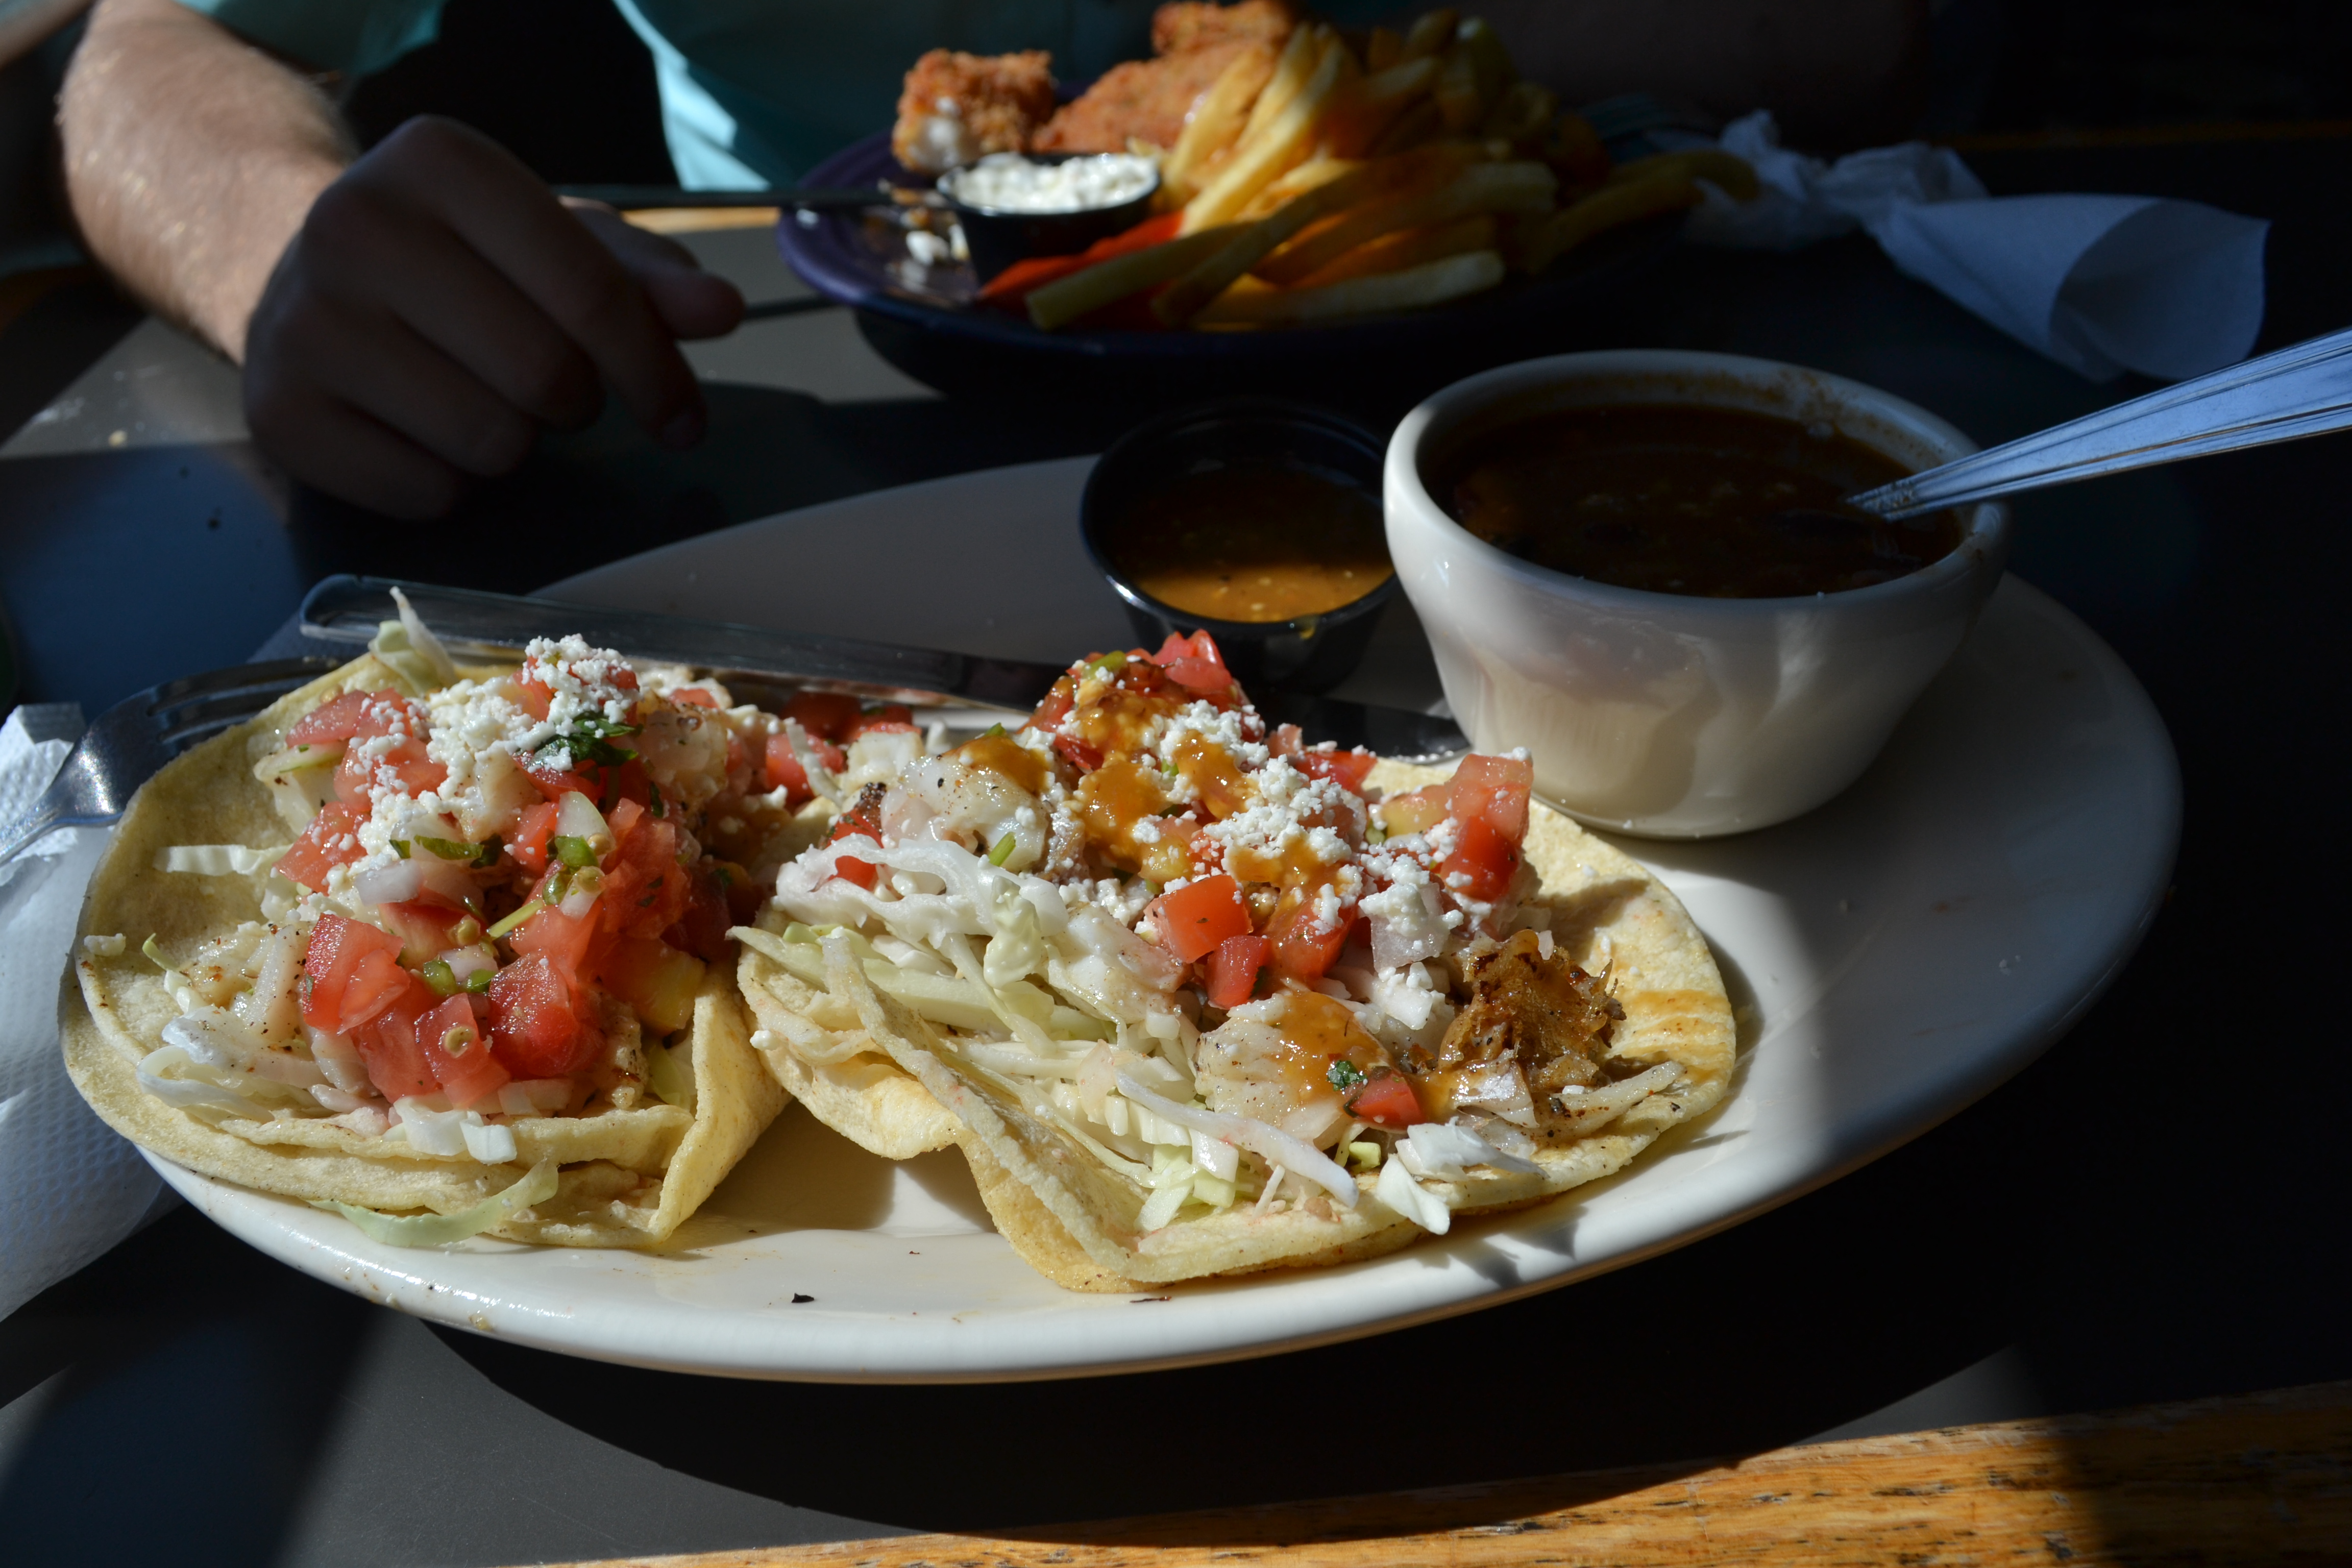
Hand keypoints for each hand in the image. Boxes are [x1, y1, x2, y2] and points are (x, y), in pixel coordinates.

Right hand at [242, 116, 744, 517]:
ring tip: (475, 394)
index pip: (593, 294)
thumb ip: (646, 280)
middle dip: (572, 400)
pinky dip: (445, 482)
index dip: (656, 372)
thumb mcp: (557, 243)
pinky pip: (425, 493)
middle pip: (545, 376)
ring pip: (489, 443)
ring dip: (512, 442)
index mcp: (439, 162)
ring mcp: (303, 320)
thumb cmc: (459, 260)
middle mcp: (355, 225)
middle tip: (544, 381)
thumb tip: (720, 308)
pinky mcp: (277, 412)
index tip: (680, 414)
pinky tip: (418, 428)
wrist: (303, 273)